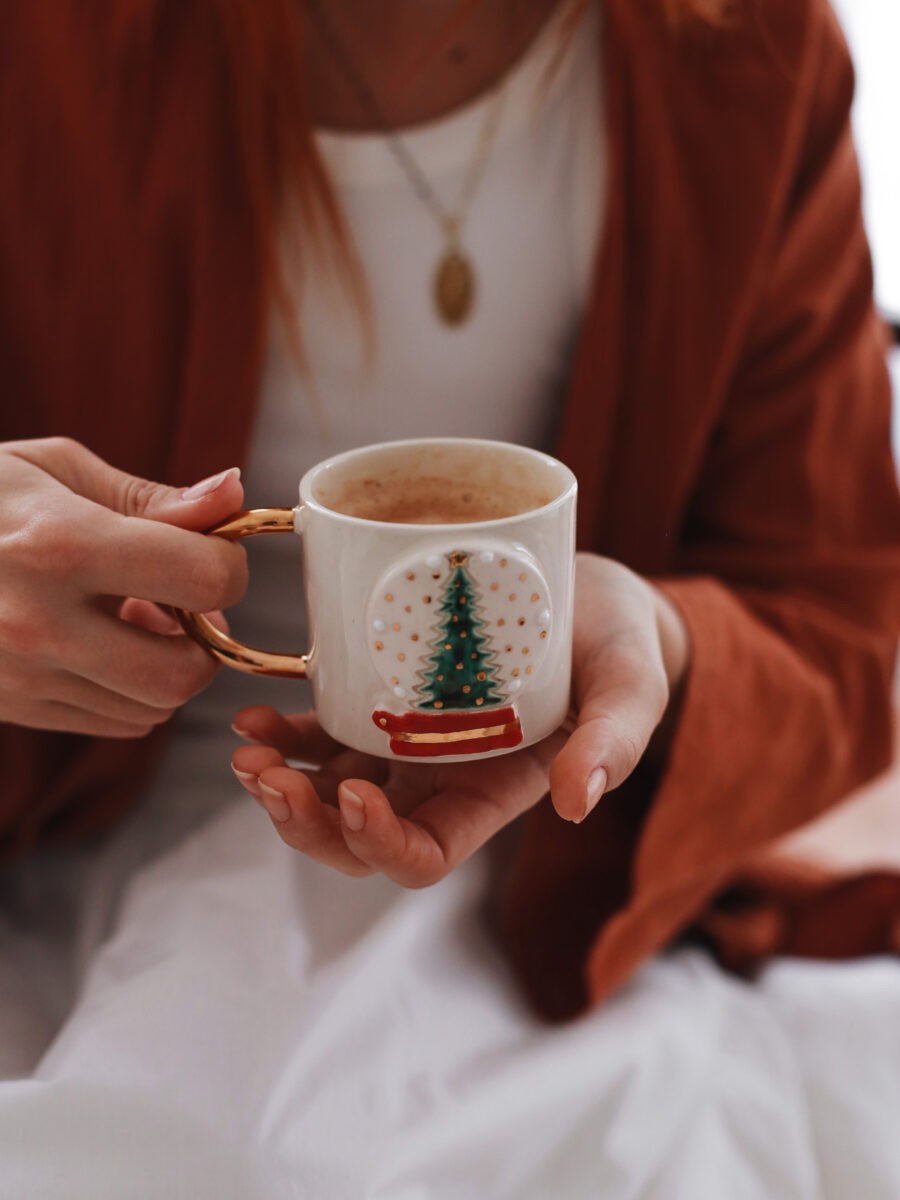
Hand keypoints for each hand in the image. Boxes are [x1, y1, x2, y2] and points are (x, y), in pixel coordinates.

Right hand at [0, 437, 247, 736]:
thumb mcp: (54, 471)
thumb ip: (152, 497)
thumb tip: (237, 495)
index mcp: (60, 545)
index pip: (203, 578)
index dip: (227, 565)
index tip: (212, 552)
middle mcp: (39, 623)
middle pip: (183, 674)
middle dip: (206, 641)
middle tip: (187, 603)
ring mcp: (20, 676)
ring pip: (152, 709)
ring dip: (167, 667)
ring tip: (134, 617)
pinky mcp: (11, 707)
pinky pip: (115, 723)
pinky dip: (130, 691)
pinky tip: (102, 644)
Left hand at [231, 553, 689, 886]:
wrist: (591, 594)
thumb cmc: (619, 646)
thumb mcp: (630, 688)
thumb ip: (614, 742)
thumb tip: (576, 801)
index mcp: (490, 796)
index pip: (422, 855)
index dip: (379, 843)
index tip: (353, 795)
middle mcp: (439, 780)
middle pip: (356, 837)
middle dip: (305, 823)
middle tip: (268, 777)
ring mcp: (407, 744)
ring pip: (327, 791)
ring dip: (280, 782)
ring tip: (247, 748)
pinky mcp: (386, 700)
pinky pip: (325, 733)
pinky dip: (286, 732)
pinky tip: (257, 712)